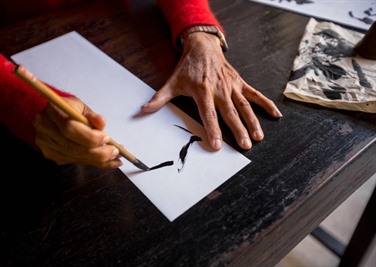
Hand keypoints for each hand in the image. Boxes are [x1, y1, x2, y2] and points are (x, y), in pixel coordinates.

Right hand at [33, 96, 121, 168]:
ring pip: (75, 157)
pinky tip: (107, 161)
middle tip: (115, 152)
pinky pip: (75, 161)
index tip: (107, 138)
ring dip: (98, 160)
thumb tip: (101, 122)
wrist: (50, 115)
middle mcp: (46, 129)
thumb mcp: (81, 106)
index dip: (90, 136)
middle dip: (97, 152)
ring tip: (115, 158)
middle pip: (73, 147)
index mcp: (53, 111)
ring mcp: (46, 144)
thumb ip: (91, 116)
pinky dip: (93, 162)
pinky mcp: (51, 154)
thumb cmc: (68, 108)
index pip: (70, 128)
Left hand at [141, 32, 281, 149]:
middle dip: (238, 130)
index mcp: (202, 92)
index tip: (217, 145)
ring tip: (259, 137)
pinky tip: (276, 115)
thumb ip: (159, 98)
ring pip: (244, 106)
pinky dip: (266, 103)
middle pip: (230, 113)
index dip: (213, 130)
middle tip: (245, 146)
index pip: (209, 114)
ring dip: (253, 121)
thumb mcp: (172, 82)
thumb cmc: (187, 67)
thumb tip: (143, 110)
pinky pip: (255, 94)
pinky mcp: (240, 82)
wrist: (202, 47)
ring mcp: (232, 86)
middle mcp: (219, 90)